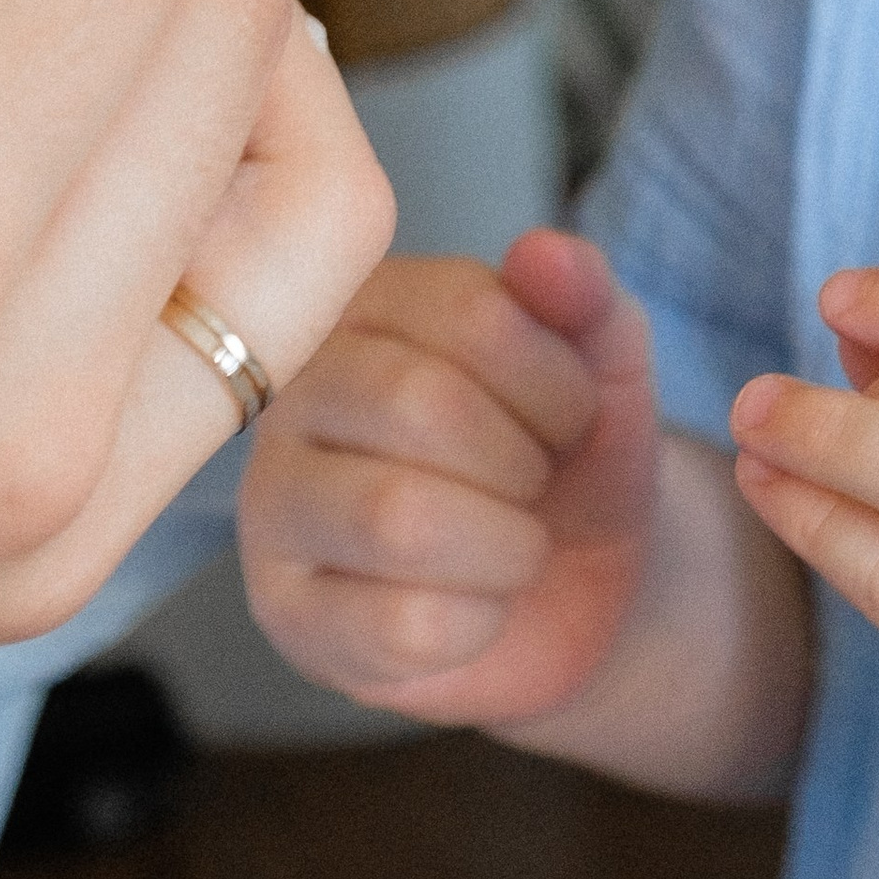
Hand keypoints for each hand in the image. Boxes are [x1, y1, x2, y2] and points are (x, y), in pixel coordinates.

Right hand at [242, 230, 662, 730]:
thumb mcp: (602, 363)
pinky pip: (399, 626)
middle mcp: (296, 392)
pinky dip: (480, 622)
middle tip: (535, 483)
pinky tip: (475, 605)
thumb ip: (584, 294)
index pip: (467, 312)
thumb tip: (543, 252)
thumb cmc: (568, 454)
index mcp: (368, 303)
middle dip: (521, 461)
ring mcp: (276, 507)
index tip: (572, 413)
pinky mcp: (288, 616)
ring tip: (515, 545)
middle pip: (418, 406)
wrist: (572, 587)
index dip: (553, 376)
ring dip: (505, 545)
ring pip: (397, 519)